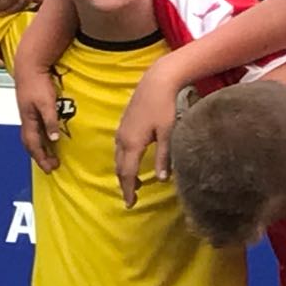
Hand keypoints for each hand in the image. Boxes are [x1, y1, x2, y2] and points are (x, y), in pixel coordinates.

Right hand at [16, 67, 60, 172]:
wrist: (29, 66)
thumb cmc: (38, 83)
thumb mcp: (47, 103)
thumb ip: (50, 120)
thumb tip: (53, 139)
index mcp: (28, 121)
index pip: (34, 145)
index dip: (41, 158)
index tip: (50, 169)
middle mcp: (26, 120)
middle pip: (30, 144)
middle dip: (39, 157)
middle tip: (51, 166)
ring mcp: (27, 115)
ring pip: (31, 137)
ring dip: (39, 148)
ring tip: (49, 156)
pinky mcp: (30, 109)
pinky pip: (34, 130)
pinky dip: (39, 139)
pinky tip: (47, 138)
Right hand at [113, 56, 182, 207]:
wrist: (156, 81)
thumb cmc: (164, 106)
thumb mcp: (167, 133)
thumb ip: (164, 157)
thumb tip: (162, 180)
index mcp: (132, 143)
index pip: (127, 173)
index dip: (128, 190)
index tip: (130, 203)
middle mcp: (122, 139)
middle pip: (119, 168)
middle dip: (124, 184)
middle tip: (131, 198)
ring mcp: (121, 130)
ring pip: (118, 158)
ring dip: (124, 172)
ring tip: (134, 184)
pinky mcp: (123, 124)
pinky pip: (119, 149)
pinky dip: (123, 161)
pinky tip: (133, 162)